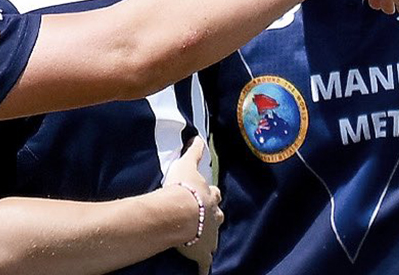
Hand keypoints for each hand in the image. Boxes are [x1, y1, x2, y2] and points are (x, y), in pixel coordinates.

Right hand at [165, 137, 222, 273]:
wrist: (180, 211)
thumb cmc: (183, 187)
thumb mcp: (187, 165)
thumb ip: (194, 152)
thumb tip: (198, 136)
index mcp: (210, 197)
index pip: (215, 194)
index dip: (211, 194)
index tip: (208, 194)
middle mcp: (214, 217)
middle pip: (218, 216)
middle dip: (213, 216)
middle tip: (205, 217)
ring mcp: (209, 236)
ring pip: (213, 238)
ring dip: (208, 238)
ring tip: (202, 240)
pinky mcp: (202, 252)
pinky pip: (204, 262)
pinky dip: (203, 267)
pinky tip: (202, 272)